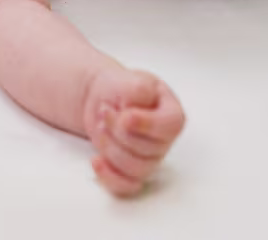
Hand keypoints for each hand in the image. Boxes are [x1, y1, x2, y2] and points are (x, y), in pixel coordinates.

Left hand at [83, 68, 185, 196]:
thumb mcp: (132, 80)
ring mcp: (150, 159)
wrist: (105, 97)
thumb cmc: (122, 87)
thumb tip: (133, 115)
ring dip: (110, 147)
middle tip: (105, 111)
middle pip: (147, 150)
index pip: (169, 127)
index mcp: (172, 114)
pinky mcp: (133, 172)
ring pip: (135, 169)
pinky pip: (127, 187)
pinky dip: (109, 176)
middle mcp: (165, 140)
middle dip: (118, 130)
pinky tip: (95, 160)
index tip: (124, 115)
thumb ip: (138, 91)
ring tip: (100, 125)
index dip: (146, 124)